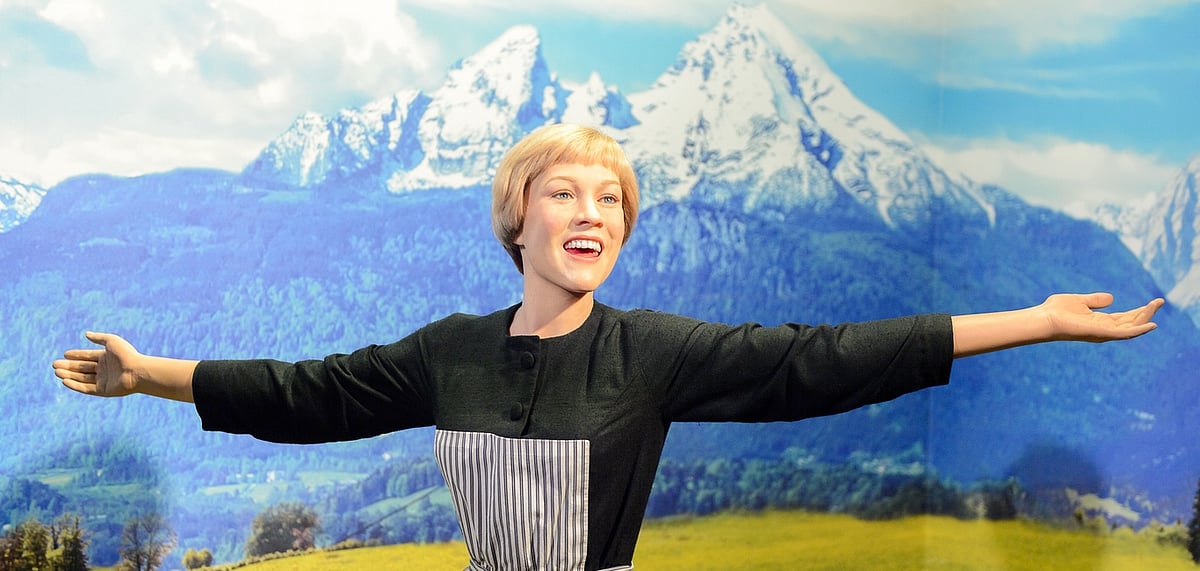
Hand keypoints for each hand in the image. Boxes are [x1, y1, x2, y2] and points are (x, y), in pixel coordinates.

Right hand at [53, 332, 142, 396]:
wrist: (137, 371)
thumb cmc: (126, 354)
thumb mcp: (112, 341)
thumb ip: (99, 338)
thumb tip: (86, 334)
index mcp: (106, 358)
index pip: (87, 356)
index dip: (76, 355)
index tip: (64, 354)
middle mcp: (104, 369)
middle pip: (82, 368)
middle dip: (68, 366)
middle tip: (54, 365)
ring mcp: (103, 380)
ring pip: (82, 378)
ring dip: (69, 375)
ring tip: (56, 372)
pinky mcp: (103, 391)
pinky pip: (86, 388)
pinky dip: (75, 385)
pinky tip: (65, 381)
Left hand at [1040, 292, 1163, 342]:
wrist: (1044, 318)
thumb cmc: (1056, 311)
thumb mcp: (1080, 301)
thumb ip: (1096, 300)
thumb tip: (1112, 298)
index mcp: (1100, 321)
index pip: (1125, 318)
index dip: (1140, 311)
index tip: (1153, 302)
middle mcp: (1104, 329)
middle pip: (1131, 323)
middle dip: (1146, 313)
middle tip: (1160, 301)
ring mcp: (1103, 332)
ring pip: (1131, 327)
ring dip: (1145, 317)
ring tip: (1157, 305)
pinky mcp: (1100, 333)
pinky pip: (1124, 333)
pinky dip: (1138, 330)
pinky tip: (1150, 324)